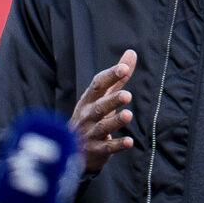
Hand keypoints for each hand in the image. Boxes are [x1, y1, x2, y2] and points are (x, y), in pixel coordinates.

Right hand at [72, 51, 137, 173]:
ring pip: (102, 127)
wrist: (71, 149)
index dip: (110, 76)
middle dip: (112, 100)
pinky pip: (106, 148)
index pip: (97, 85)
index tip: (124, 68)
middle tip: (127, 95)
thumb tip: (132, 52)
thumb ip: (117, 78)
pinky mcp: (95, 150)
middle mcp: (87, 115)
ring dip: (115, 122)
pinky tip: (129, 142)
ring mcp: (89, 133)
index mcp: (88, 100)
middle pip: (99, 106)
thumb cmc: (91, 117)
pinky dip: (117, 145)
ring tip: (128, 115)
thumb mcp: (102, 97)